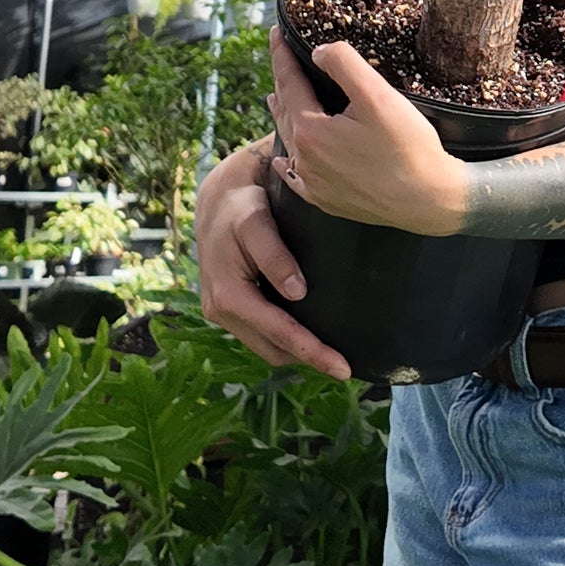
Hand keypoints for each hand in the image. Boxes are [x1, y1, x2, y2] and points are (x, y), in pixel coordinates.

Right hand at [194, 141, 350, 378]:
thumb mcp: (256, 221)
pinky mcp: (228, 307)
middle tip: (346, 367)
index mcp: (228, 296)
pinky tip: (310, 335)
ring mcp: (222, 312)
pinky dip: (284, 340)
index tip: (343, 368)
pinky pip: (260, 334)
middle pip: (272, 350)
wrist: (217, 197)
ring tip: (333, 355)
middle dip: (308, 360)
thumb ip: (274, 255)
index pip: (278, 333)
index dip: (311, 352)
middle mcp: (220, 311)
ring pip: (266, 347)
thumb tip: (296, 293)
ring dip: (297, 354)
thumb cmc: (241, 204)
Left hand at [267, 31, 465, 236]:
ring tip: (275, 98)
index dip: (280, 56)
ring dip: (282, 116)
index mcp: (311, 131)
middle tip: (279, 60)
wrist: (430, 200)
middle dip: (281, 82)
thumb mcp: (378, 96)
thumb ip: (345, 65)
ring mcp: (315, 184)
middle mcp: (305, 160)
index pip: (288, 84)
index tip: (274, 32)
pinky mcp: (328, 201)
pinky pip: (296, 179)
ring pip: (289, 142)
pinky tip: (283, 162)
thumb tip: (318, 52)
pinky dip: (287, 164)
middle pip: (285, 111)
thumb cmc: (409, 148)